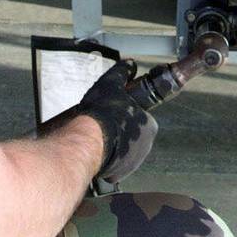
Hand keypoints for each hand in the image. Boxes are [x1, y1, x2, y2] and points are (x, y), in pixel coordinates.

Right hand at [52, 59, 157, 185]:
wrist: (87, 142)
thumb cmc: (101, 114)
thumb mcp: (112, 84)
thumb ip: (122, 73)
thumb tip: (129, 64)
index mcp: (149, 125)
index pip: (141, 118)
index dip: (127, 115)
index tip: (115, 114)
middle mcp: (146, 145)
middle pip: (132, 136)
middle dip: (120, 132)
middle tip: (104, 126)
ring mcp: (134, 162)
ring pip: (124, 151)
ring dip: (113, 147)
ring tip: (98, 139)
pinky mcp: (120, 173)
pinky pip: (115, 165)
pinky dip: (107, 160)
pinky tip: (96, 151)